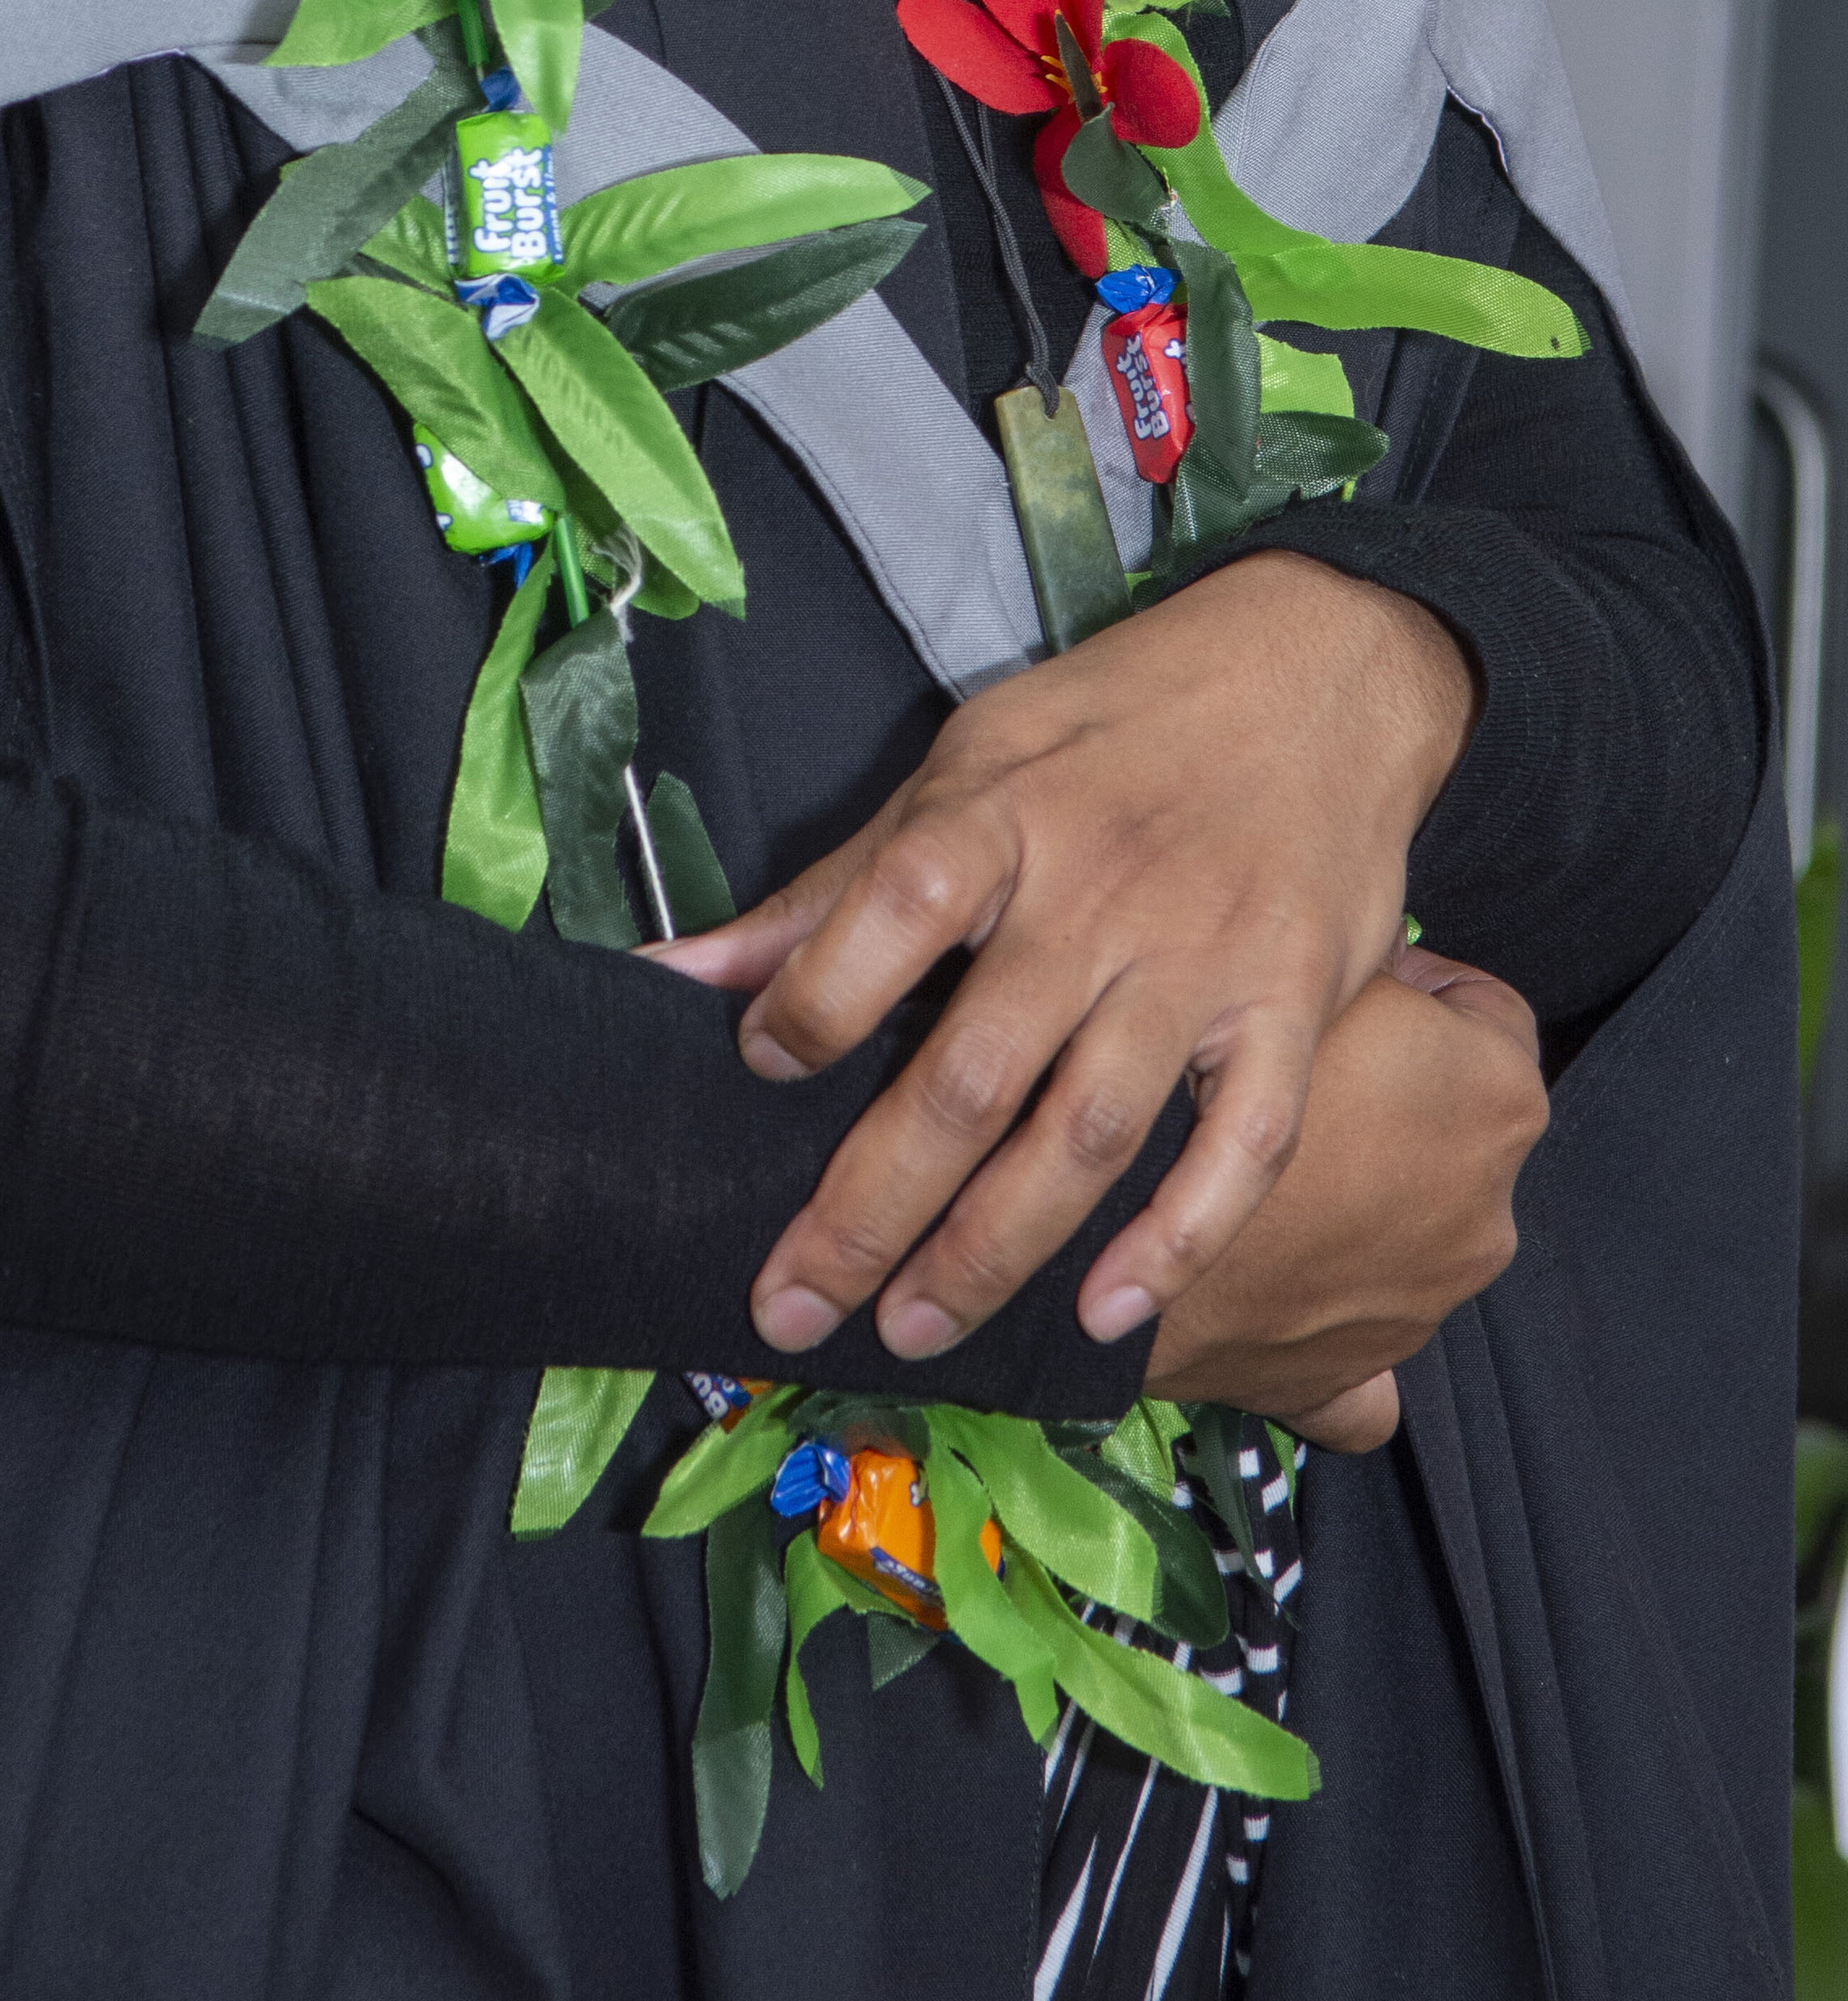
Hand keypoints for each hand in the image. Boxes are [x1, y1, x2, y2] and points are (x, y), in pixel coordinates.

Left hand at [642, 553, 1476, 1360]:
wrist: (1325, 670)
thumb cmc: (1116, 722)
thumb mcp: (966, 763)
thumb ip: (833, 887)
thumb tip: (677, 977)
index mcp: (1000, 814)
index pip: (886, 913)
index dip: (811, 1001)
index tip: (756, 1071)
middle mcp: (1099, 894)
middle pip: (970, 1075)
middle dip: (868, 1209)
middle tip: (792, 1307)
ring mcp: (1204, 959)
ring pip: (1085, 1133)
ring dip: (990, 1250)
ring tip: (914, 1330)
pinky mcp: (1295, 1007)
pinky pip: (1243, 1146)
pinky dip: (1178, 1240)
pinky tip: (1106, 1317)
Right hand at [1143, 944, 1547, 1446]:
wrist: (1100, 1234)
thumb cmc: (1210, 1081)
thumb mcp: (1298, 972)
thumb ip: (1354, 966)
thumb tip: (1357, 961)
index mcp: (1496, 1098)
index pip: (1485, 1008)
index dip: (1414, 984)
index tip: (1349, 988)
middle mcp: (1487, 1210)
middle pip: (1448, 1121)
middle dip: (1388, 1095)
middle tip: (1293, 1071)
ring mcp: (1424, 1305)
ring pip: (1403, 1223)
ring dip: (1356, 1194)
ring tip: (1260, 1160)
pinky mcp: (1352, 1373)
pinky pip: (1362, 1357)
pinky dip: (1333, 1320)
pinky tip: (1285, 1284)